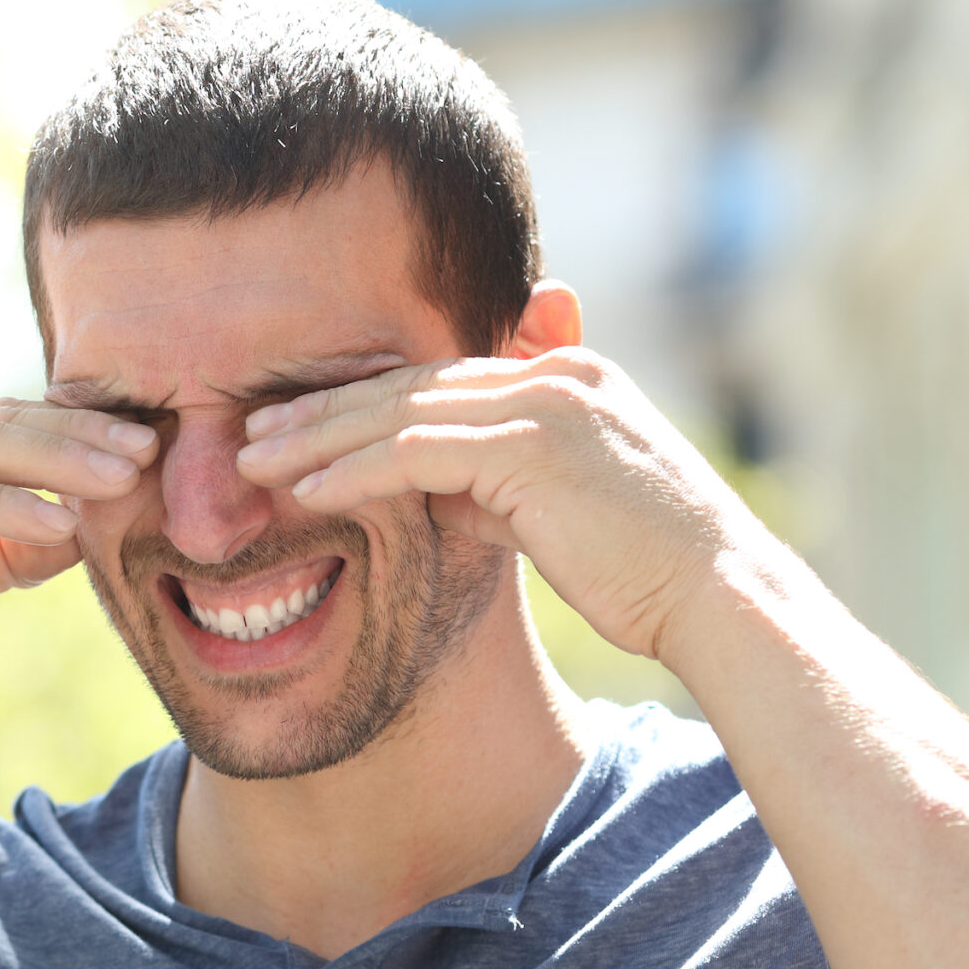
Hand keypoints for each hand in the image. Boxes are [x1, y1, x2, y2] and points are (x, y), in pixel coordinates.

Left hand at [233, 348, 768, 661]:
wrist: (716, 596)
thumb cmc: (644, 571)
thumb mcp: (555, 515)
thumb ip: (496, 489)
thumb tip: (436, 497)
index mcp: (568, 374)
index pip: (439, 376)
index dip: (362, 399)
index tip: (298, 423)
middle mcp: (558, 371)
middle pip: (410, 380)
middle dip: (324, 407)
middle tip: (252, 428)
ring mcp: (548, 403)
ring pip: (401, 410)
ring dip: (319, 436)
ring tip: (254, 460)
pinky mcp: (533, 448)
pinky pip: (417, 452)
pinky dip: (356, 471)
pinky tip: (308, 492)